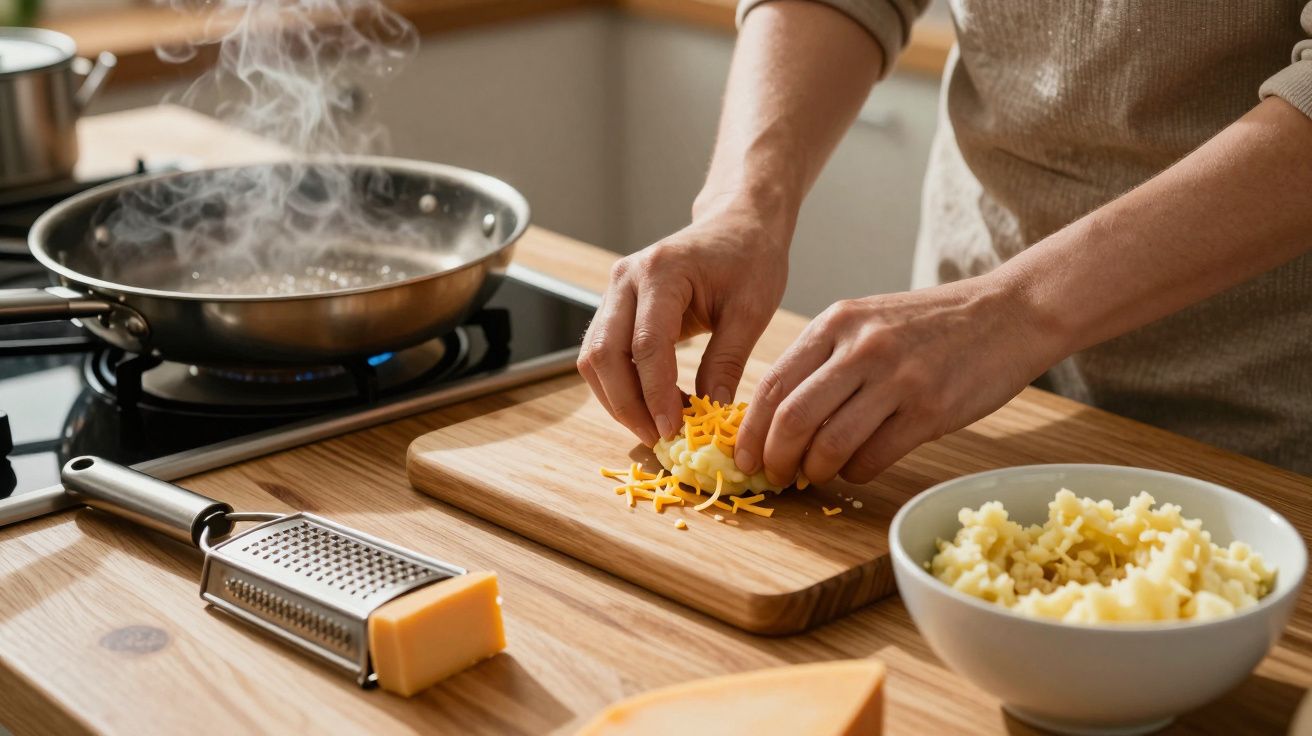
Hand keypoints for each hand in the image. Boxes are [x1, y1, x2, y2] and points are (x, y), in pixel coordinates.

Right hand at [577, 200, 789, 445]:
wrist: (737, 225)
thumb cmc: (750, 258)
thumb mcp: (751, 310)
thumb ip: (728, 361)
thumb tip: (713, 411)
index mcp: (661, 272)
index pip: (646, 345)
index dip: (655, 394)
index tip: (673, 430)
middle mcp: (626, 279)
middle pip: (605, 354)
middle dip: (627, 404)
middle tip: (659, 438)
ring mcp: (615, 291)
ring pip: (594, 358)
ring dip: (618, 399)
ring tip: (655, 428)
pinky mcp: (616, 306)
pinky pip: (604, 354)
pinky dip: (620, 385)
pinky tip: (651, 406)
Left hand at [733, 275, 1059, 484]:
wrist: (1009, 313)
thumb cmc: (933, 325)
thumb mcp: (868, 321)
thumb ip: (825, 359)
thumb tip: (778, 418)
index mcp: (836, 323)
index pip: (773, 384)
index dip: (750, 431)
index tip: (745, 458)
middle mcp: (861, 348)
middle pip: (792, 418)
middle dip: (775, 458)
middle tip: (776, 476)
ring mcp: (897, 379)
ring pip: (829, 444)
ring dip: (815, 471)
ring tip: (815, 476)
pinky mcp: (930, 409)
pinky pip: (873, 457)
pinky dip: (856, 473)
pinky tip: (858, 468)